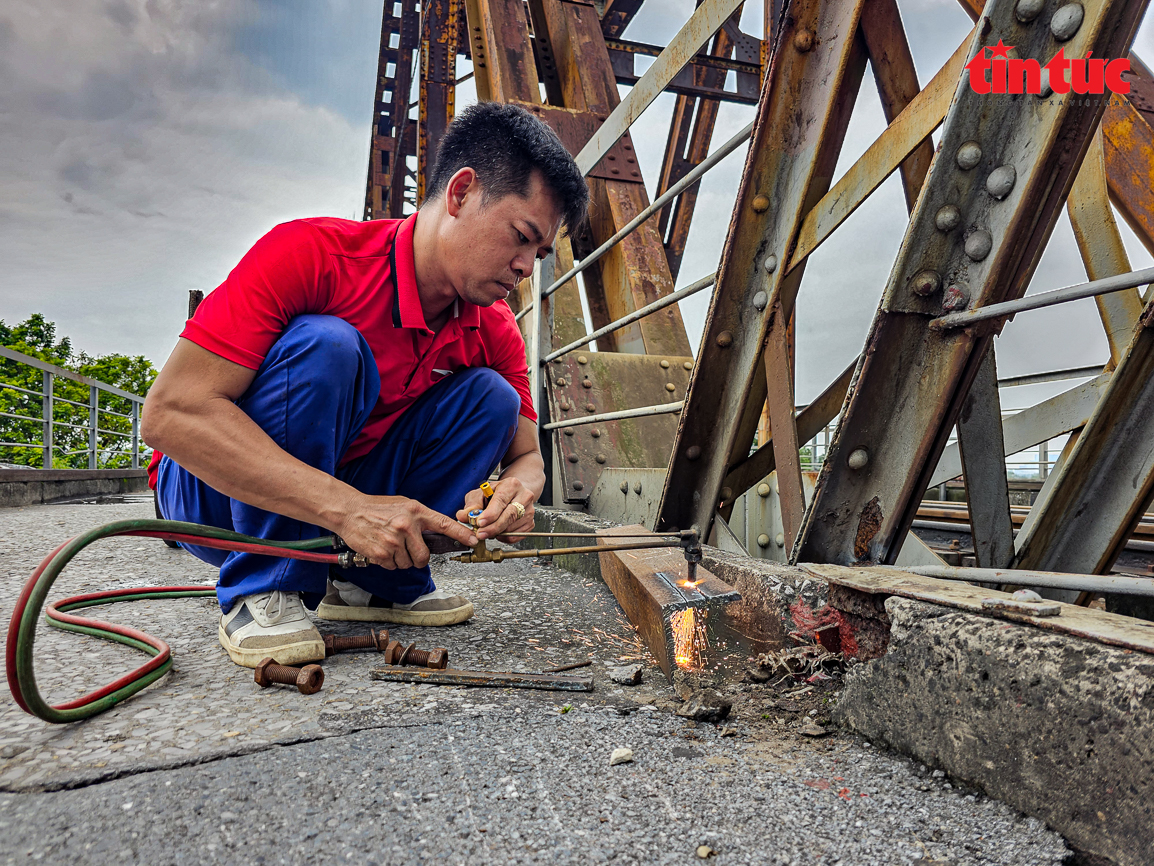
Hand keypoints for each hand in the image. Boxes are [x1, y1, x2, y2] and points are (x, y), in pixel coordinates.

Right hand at [337, 495, 477, 569]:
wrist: (350, 511)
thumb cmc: (377, 508)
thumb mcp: (404, 505)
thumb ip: (421, 518)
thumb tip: (437, 532)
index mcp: (416, 511)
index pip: (444, 524)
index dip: (461, 534)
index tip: (473, 539)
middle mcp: (407, 525)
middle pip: (424, 556)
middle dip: (418, 558)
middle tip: (407, 550)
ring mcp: (394, 540)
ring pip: (408, 564)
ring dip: (400, 559)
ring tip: (390, 544)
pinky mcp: (382, 553)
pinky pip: (393, 566)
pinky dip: (388, 562)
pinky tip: (381, 548)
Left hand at [456, 478, 535, 542]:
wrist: (513, 493)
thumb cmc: (496, 493)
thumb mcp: (481, 493)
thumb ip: (472, 504)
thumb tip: (463, 516)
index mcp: (511, 485)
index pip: (501, 500)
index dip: (490, 514)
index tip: (480, 523)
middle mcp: (524, 496)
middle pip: (509, 515)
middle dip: (493, 528)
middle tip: (480, 534)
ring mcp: (529, 510)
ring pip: (512, 527)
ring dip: (497, 533)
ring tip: (488, 529)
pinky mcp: (531, 522)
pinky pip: (517, 535)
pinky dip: (505, 537)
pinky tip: (498, 531)